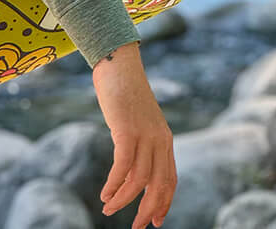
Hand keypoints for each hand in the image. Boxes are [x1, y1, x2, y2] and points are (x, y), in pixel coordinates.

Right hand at [94, 43, 176, 228]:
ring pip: (139, 179)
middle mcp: (160, 140)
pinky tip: (105, 193)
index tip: (156, 221)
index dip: (164, 202)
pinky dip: (115, 184)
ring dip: (124, 199)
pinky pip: (123, 166)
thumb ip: (138, 140)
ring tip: (109, 209)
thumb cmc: (123, 90)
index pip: (170, 179)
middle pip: (159, 185)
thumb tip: (129, 160)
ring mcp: (145, 135)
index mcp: (164, 140)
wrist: (117, 63)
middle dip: (148, 210)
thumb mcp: (135, 120)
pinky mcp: (127, 131)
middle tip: (138, 227)